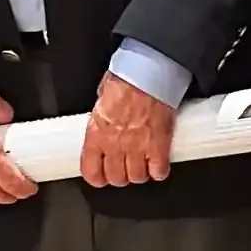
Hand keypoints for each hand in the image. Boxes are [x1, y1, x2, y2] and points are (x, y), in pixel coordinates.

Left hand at [81, 69, 176, 189]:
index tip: (102, 176)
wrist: (149, 73)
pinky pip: (159, 171)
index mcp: (97, 133)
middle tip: (125, 167)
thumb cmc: (126, 79)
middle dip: (121, 175)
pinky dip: (159, 170)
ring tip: (142, 164)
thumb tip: (103, 121)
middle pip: (116, 178)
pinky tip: (158, 163)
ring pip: (137, 177)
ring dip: (140, 173)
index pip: (91, 170)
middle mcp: (115, 144)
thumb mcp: (102, 98)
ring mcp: (138, 147)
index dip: (97, 177)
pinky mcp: (159, 145)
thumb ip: (101, 116)